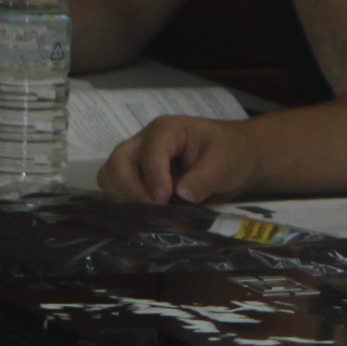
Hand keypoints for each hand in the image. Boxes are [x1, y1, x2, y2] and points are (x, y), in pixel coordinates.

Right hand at [102, 114, 252, 205]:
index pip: (149, 151)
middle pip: (118, 161)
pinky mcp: (138, 179)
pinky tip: (146, 215)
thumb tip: (182, 195)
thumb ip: (204, 177)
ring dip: (124, 196)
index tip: (164, 199)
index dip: (154, 176)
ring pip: (111, 175)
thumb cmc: (231, 152)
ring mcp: (138, 161)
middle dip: (130, 188)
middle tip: (153, 209)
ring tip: (150, 213)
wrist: (236, 158)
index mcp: (166, 130)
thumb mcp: (224, 161)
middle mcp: (145, 142)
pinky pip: (118, 190)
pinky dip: (125, 203)